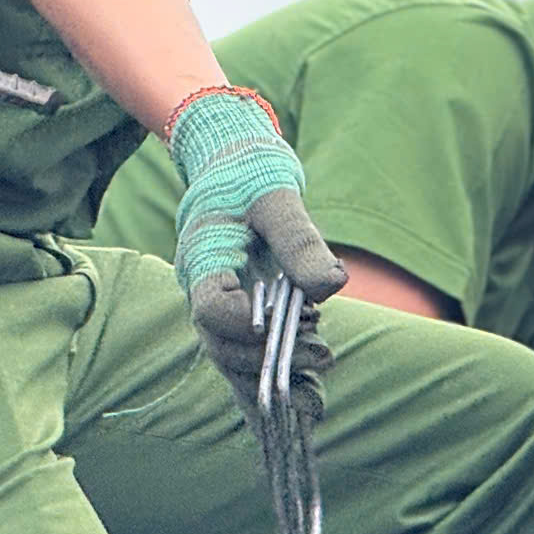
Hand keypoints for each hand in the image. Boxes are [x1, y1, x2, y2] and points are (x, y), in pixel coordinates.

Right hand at [168, 87, 345, 416]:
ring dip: (274, 368)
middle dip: (269, 359)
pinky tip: (307, 372)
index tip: (287, 324)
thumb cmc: (251, 172)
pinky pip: (246, 349)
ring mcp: (216, 302)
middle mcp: (201, 288)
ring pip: (234, 355)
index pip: (211, 310)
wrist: (232, 161)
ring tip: (321, 367)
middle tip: (323, 355)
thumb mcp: (278, 197)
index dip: (245, 327)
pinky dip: (273, 365)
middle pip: (222, 345)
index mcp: (202, 259)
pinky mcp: (234, 309)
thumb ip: (300, 240)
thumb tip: (331, 286)